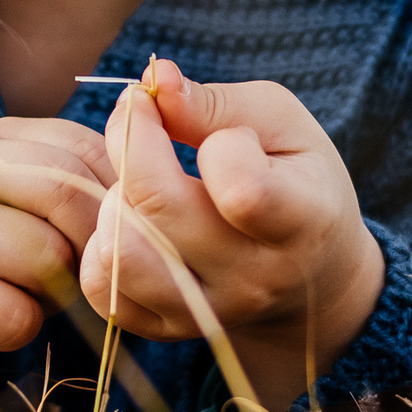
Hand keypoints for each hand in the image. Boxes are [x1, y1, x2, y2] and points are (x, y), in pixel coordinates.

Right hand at [0, 115, 114, 390]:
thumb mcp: (27, 208)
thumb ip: (82, 190)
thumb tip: (154, 200)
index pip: (88, 149)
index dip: (118, 203)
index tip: (115, 241)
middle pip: (68, 195)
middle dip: (92, 249)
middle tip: (80, 279)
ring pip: (45, 257)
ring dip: (54, 294)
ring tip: (25, 295)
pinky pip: (14, 316)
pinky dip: (20, 331)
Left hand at [78, 59, 383, 405]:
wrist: (311, 277)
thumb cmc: (296, 178)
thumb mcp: (280, 123)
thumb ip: (217, 103)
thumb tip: (158, 80)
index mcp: (302, 222)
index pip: (241, 189)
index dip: (209, 139)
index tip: (191, 112)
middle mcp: (255, 279)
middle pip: (157, 212)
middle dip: (131, 147)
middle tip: (142, 123)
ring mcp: (209, 313)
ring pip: (121, 255)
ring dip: (113, 201)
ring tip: (138, 183)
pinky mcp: (167, 331)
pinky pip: (103, 289)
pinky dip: (101, 247)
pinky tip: (130, 222)